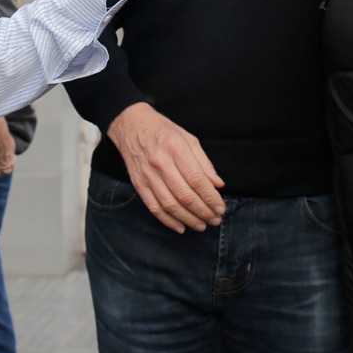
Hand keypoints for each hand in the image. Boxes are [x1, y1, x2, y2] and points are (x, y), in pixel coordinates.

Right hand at [107, 102, 224, 232]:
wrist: (131, 126)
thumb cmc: (164, 131)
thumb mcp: (188, 138)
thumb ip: (204, 162)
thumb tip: (218, 184)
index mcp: (175, 148)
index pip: (196, 179)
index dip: (210, 197)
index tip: (221, 208)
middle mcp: (160, 162)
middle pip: (184, 195)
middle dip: (203, 211)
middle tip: (215, 220)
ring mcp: (147, 175)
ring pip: (170, 205)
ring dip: (188, 219)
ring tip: (202, 225)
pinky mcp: (138, 184)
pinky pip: (154, 207)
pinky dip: (168, 220)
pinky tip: (181, 227)